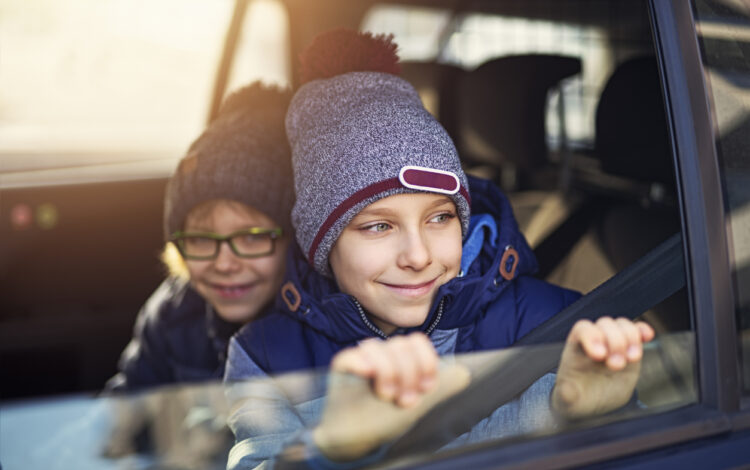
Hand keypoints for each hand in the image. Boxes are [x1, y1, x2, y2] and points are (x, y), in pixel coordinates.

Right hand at [312, 333, 469, 460]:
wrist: (359, 440)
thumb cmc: (387, 419)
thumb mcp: (421, 404)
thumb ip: (443, 387)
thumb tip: (465, 372)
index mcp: (400, 358)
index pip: (417, 342)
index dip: (426, 362)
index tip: (426, 388)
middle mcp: (382, 354)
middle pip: (401, 345)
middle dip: (408, 375)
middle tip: (405, 400)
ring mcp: (361, 358)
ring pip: (378, 348)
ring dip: (389, 374)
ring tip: (387, 396)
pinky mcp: (342, 366)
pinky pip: (352, 356)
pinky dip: (363, 364)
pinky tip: (368, 376)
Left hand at [552, 317, 654, 418]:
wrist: (593, 403)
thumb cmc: (577, 397)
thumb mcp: (568, 399)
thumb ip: (565, 394)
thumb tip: (565, 391)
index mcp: (576, 349)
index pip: (582, 329)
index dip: (592, 336)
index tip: (599, 355)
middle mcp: (594, 341)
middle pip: (605, 324)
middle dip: (614, 341)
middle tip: (616, 365)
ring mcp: (612, 344)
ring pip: (622, 326)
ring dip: (630, 338)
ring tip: (631, 358)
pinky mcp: (628, 350)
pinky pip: (636, 332)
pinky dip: (642, 331)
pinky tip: (647, 336)